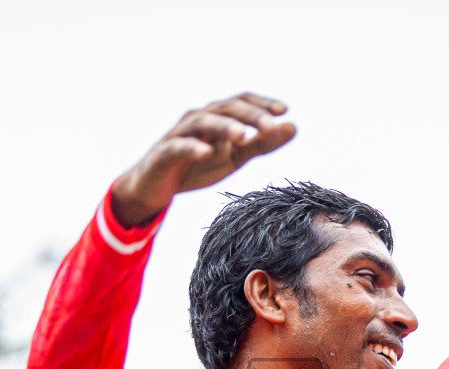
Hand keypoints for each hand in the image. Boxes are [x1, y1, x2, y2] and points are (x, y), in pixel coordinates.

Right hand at [110, 93, 296, 226]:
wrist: (155, 186)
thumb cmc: (197, 165)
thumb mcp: (235, 156)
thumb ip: (262, 142)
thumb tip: (293, 127)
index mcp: (217, 117)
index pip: (241, 102)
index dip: (261, 104)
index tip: (284, 110)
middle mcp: (199, 118)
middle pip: (226, 108)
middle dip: (250, 115)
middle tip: (271, 124)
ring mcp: (179, 133)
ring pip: (203, 122)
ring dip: (224, 126)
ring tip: (243, 135)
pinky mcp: (163, 152)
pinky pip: (178, 146)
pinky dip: (192, 147)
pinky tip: (206, 153)